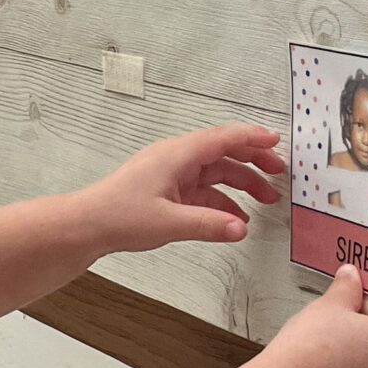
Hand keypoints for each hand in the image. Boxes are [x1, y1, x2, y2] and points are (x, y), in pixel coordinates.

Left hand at [79, 123, 285, 252]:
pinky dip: (222, 201)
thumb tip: (241, 229)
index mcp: (177, 155)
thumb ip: (208, 225)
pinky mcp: (168, 190)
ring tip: (265, 201)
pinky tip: (235, 219)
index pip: (223, 138)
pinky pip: (203, 190)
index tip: (277, 140)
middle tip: (279, 173)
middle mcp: (177, 159)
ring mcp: (172, 174)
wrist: (87, 224)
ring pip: (215, 172)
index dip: (252, 138)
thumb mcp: (168, 223)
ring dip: (241, 183)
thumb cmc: (119, 215)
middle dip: (253, 160)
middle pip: (223, 152)